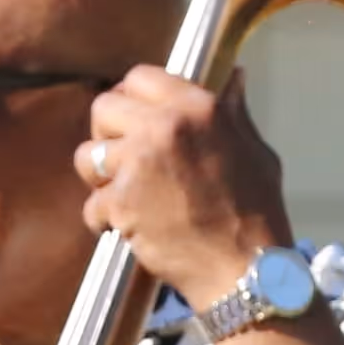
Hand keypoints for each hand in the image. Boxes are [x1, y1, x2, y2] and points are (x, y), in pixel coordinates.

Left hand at [77, 64, 293, 307]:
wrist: (246, 268)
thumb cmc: (256, 212)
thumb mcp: (255, 150)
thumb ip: (234, 112)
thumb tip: (232, 76)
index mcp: (198, 107)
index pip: (140, 77)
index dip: (131, 97)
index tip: (134, 117)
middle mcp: (164, 127)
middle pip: (104, 107)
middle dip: (107, 131)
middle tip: (122, 155)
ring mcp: (138, 164)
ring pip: (87, 155)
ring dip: (99, 175)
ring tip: (121, 192)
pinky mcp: (121, 203)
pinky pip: (92, 204)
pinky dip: (104, 220)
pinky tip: (126, 228)